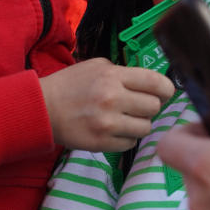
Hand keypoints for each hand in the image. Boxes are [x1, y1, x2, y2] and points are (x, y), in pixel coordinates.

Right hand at [41, 58, 174, 150]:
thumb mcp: (96, 67)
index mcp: (113, 76)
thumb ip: (124, 72)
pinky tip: (115, 129)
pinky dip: (127, 137)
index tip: (165, 92)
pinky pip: (131, 142)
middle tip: (138, 105)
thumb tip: (151, 83)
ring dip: (139, 123)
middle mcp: (113, 99)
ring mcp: (108, 123)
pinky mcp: (103, 143)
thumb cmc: (70, 85)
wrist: (43, 108)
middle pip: (154, 106)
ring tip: (126, 118)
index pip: (156, 82)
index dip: (167, 88)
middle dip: (150, 106)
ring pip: (146, 127)